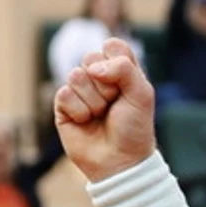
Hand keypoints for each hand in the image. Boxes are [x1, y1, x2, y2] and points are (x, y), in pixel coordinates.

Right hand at [54, 39, 157, 183]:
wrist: (119, 161)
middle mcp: (98, 77)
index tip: (125, 84)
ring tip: (100, 115)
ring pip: (75, 75)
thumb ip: (124, 69)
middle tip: (113, 104)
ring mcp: (80, 91)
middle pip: (90, 58)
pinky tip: (85, 122)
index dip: (116, 61)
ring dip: (92, 100)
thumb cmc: (134, 129)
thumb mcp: (142, 94)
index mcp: (120, 70)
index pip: (112, 45)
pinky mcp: (64, 107)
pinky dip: (78, 110)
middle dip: (105, 84)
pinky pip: (64, 94)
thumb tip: (93, 67)